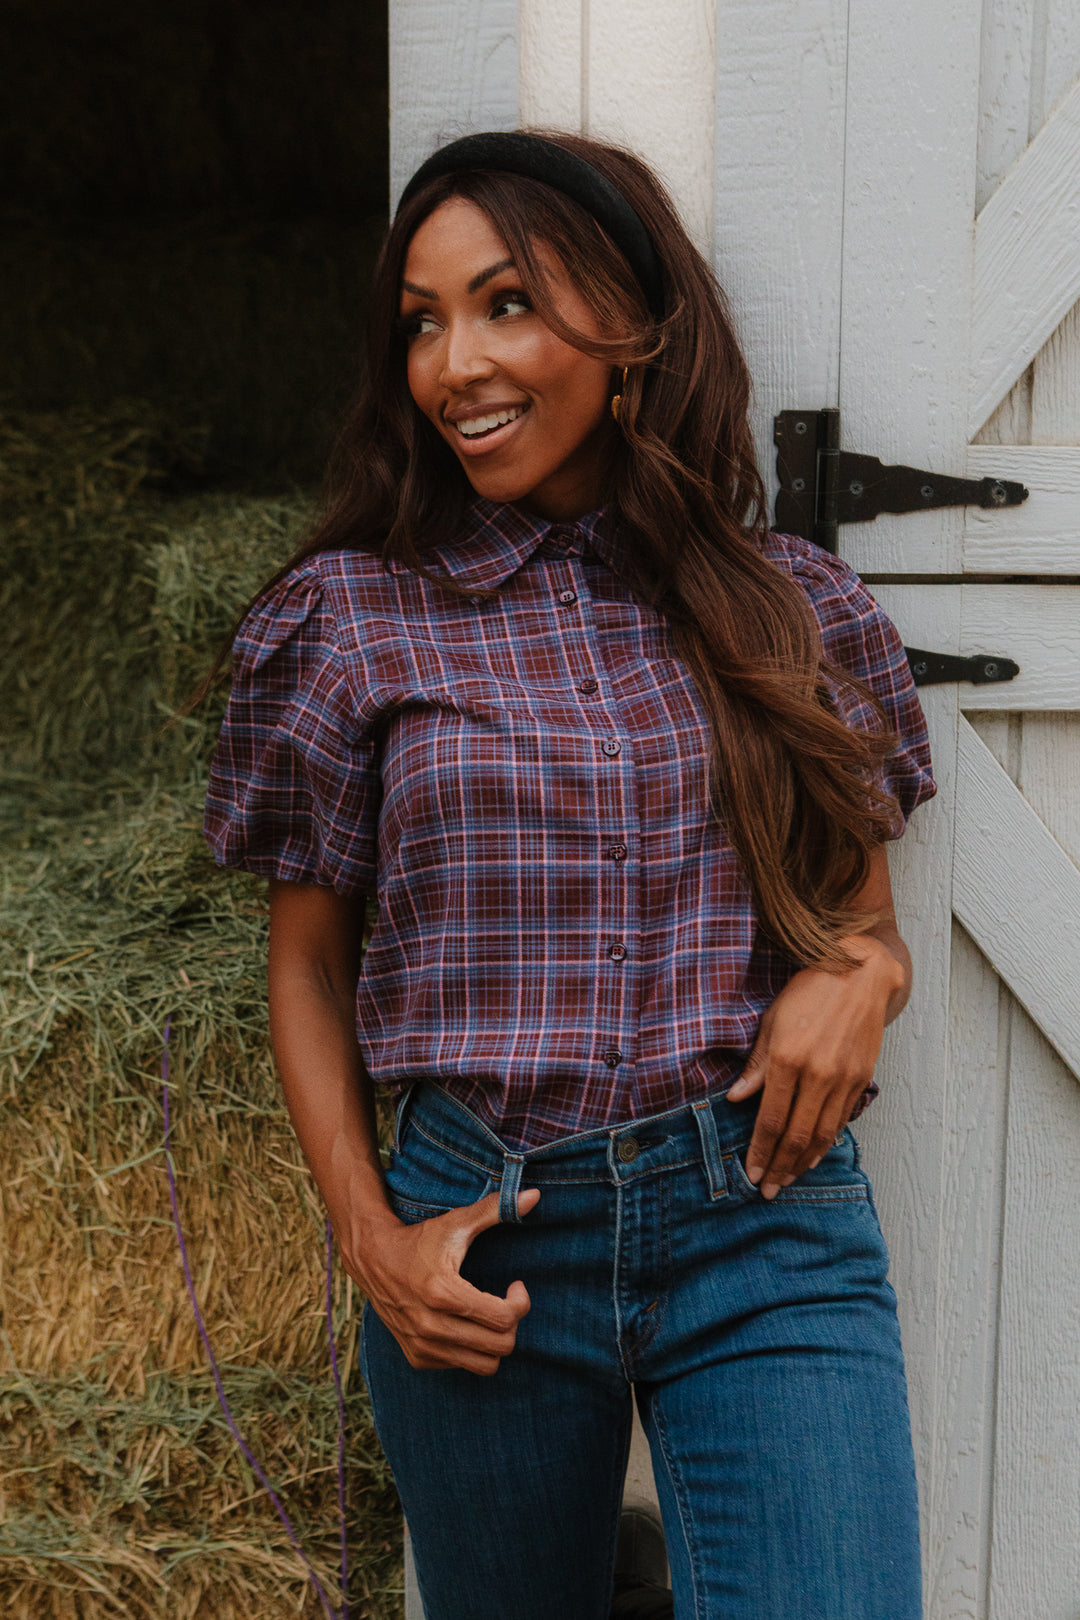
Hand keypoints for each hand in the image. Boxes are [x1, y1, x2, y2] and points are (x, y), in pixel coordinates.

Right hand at [342, 1187, 539, 1375]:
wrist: (372, 1258)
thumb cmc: (419, 1239)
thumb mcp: (457, 1223)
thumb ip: (496, 1210)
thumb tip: (534, 1195)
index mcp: (442, 1292)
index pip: (503, 1318)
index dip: (521, 1302)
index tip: (516, 1286)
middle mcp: (430, 1325)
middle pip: (500, 1346)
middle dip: (512, 1323)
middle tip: (505, 1302)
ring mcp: (422, 1345)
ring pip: (484, 1365)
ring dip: (494, 1341)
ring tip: (488, 1316)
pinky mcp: (417, 1357)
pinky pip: (462, 1366)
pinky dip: (471, 1349)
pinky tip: (465, 1324)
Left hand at [725, 935, 904, 1198]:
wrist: (861, 972)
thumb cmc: (810, 990)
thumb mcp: (772, 1020)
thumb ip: (757, 1065)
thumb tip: (737, 1099)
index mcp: (788, 1059)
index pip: (770, 1119)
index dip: (760, 1151)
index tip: (751, 1173)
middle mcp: (817, 1074)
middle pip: (796, 1135)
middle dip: (780, 1167)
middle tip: (768, 1190)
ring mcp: (843, 1079)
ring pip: (822, 1134)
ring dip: (803, 1161)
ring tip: (789, 1179)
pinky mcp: (862, 1079)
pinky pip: (841, 1120)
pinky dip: (826, 1142)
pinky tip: (814, 1153)